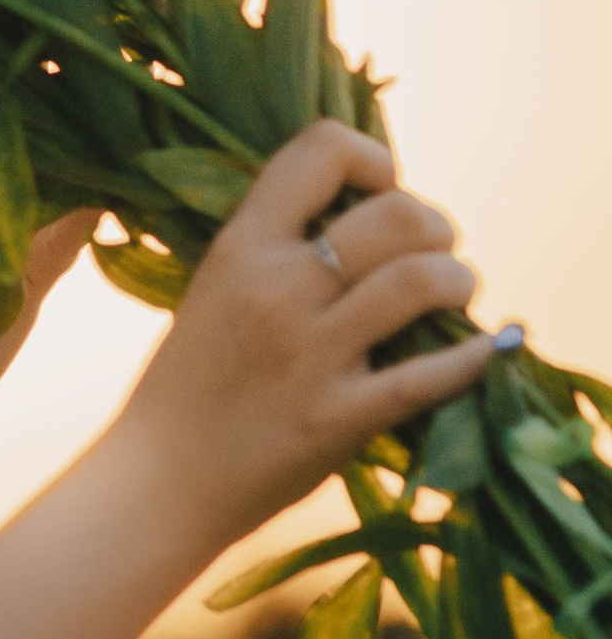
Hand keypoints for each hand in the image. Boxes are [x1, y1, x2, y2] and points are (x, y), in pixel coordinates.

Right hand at [117, 122, 487, 558]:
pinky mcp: (335, 420)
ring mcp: (308, 356)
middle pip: (396, 214)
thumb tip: (366, 217)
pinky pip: (430, 375)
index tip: (381, 191)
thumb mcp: (213, 294)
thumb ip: (275, 253)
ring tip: (454, 294)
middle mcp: (276, 291)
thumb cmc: (185, 391)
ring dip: (457, 279)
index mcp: (240, 249)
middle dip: (435, 226)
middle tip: (434, 253)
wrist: (152, 488)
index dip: (371, 158)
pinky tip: (487, 350)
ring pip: (422, 280)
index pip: (321, 150)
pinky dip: (473, 358)